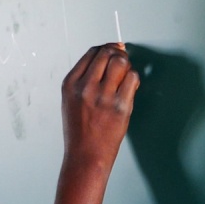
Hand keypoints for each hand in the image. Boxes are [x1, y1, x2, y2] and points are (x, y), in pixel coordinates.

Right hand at [61, 43, 138, 169]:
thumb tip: (106, 59)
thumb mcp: (70, 100)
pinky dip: (134, 78)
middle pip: (107, 54)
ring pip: (121, 62)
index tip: (112, 49)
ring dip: (126, 64)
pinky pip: (132, 78)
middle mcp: (85, 87)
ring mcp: (103, 96)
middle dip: (117, 53)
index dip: (105, 48)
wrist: (85, 155)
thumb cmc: (79, 130)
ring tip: (125, 72)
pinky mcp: (120, 105)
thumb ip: (83, 79)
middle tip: (122, 58)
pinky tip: (129, 86)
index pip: (91, 53)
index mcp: (70, 84)